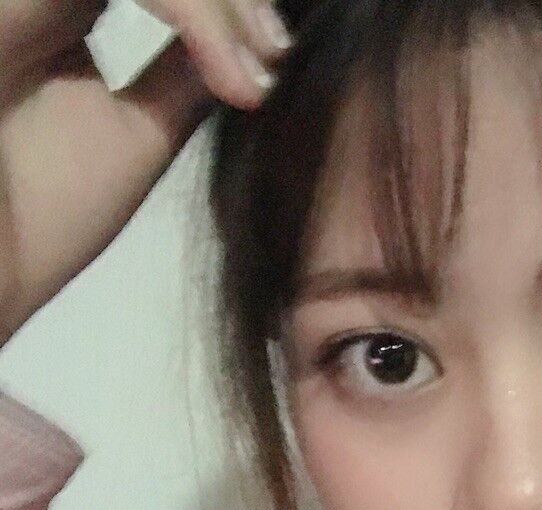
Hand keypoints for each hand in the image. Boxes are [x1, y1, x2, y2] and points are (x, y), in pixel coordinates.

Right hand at [0, 0, 293, 345]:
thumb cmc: (33, 220)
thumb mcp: (135, 130)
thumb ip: (185, 72)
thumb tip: (257, 43)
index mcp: (55, 6)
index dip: (226, 2)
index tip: (276, 60)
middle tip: (276, 54)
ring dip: (219, 1)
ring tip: (259, 71)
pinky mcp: (0, 3)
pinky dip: (192, 11)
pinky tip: (231, 78)